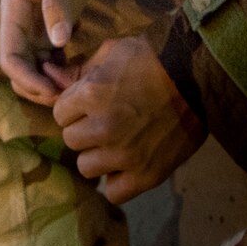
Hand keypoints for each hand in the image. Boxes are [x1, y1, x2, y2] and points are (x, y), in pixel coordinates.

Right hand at [0, 0, 95, 105]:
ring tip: (75, 90)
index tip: (51, 90)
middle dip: (38, 88)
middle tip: (67, 96)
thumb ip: (56, 3)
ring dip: (50, 84)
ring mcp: (36, 30)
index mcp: (14, 12)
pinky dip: (61, 73)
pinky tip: (80, 77)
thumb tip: (58, 41)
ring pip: (35, 70)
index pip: (10, 57)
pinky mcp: (52, 31)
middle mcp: (20, 26)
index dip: (27, 79)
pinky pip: (51, 62)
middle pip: (20, 70)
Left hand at [52, 36, 204, 203]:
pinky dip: (118, 181)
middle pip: (71, 140)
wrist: (199, 76)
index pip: (60, 113)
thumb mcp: (113, 52)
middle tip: (105, 121)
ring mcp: (125, 154)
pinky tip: (127, 164)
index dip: (74, 107)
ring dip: (98, 156)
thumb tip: (47, 77)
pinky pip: (114, 192)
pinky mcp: (147, 175)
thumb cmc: (153, 58)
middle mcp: (104, 127)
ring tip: (117, 142)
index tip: (91, 103)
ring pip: (87, 167)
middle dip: (84, 130)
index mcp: (92, 94)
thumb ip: (78, 71)